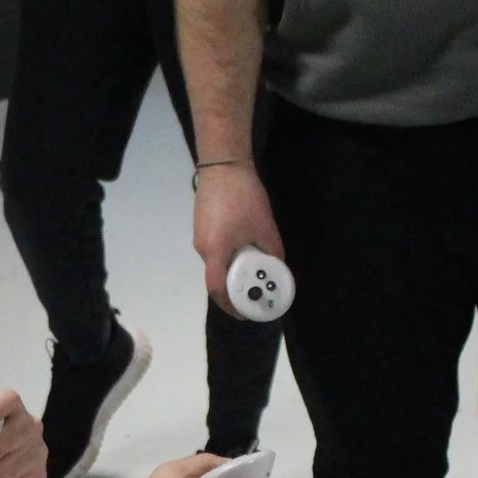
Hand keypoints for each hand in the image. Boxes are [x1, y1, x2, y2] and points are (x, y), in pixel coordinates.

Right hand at [192, 159, 283, 309]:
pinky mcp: (201, 225)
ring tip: (254, 266)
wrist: (222, 165)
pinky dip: (228, 256)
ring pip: (217, 263)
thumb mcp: (265, 227)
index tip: (245, 312)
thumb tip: (278, 265)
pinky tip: (243, 246)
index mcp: (215, 252)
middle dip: (237, 287)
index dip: (231, 305)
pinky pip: (215, 250)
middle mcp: (203, 248)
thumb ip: (273, 251)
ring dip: (234, 269)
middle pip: (217, 277)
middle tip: (256, 289)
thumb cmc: (243, 197)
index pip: (218, 289)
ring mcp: (200, 236)